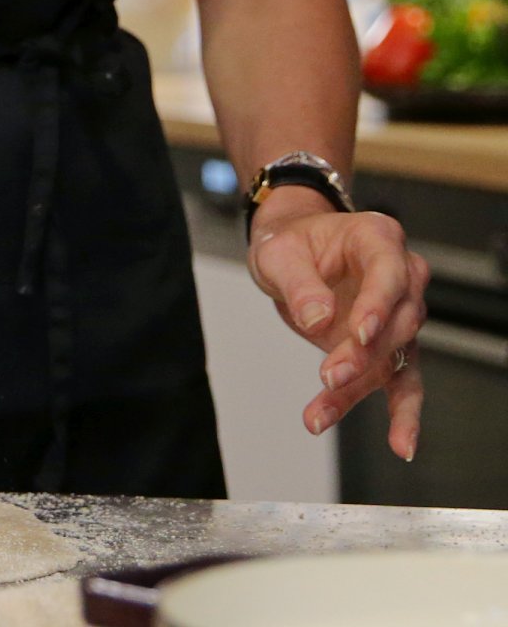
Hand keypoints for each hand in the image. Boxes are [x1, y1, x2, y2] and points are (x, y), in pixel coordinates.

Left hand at [247, 191, 428, 461]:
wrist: (294, 252)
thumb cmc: (291, 243)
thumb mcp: (279, 253)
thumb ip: (299, 283)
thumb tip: (317, 320)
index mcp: (378, 238)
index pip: (389, 273)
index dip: (379, 304)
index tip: (361, 334)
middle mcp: (401, 275)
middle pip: (398, 320)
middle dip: (365, 354)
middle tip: (329, 376)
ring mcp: (399, 313)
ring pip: (396, 356)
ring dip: (361, 387)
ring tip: (320, 414)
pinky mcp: (390, 347)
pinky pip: (403, 383)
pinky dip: (402, 414)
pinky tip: (401, 444)